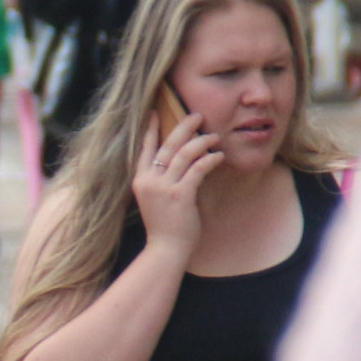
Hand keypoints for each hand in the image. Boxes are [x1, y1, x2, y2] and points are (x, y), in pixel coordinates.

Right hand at [132, 108, 223, 252]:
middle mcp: (150, 180)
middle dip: (184, 127)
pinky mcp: (181, 195)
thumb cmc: (164, 226)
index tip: (155, 111)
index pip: (145, 148)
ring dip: (202, 142)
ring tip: (214, 137)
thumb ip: (162, 180)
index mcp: (140, 180)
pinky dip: (210, 159)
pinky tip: (219, 156)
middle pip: (167, 145)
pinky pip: (198, 169)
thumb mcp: (155, 199)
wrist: (165, 249)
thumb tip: (179, 161)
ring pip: (184, 154)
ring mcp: (164, 187)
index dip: (151, 129)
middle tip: (198, 116)